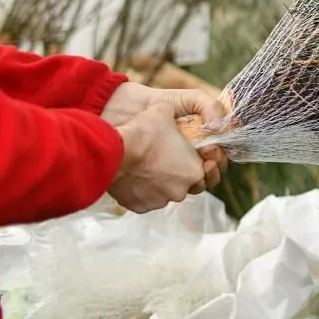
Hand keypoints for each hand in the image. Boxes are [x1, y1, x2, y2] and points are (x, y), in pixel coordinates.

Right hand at [102, 82, 229, 191]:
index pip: (206, 171)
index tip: (188, 152)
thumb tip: (180, 111)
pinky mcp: (140, 206)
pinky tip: (136, 176)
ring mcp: (159, 201)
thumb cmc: (142, 132)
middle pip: (187, 184)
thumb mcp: (166, 111)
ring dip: (161, 182)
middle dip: (180, 172)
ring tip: (148, 166)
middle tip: (168, 159)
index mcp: (195, 171)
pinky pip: (146, 199)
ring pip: (165, 192)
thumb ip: (180, 115)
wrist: (111, 151)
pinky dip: (143, 190)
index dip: (199, 161)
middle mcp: (181, 191)